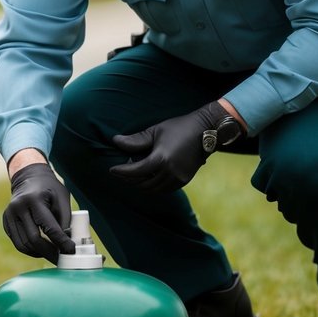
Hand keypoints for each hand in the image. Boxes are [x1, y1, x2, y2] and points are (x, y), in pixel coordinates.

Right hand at [3, 163, 75, 263]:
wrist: (28, 176)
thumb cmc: (49, 188)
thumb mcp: (62, 197)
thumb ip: (65, 219)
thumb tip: (67, 243)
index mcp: (34, 199)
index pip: (48, 227)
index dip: (61, 242)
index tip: (71, 250)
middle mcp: (18, 207)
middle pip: (34, 239)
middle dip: (50, 252)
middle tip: (61, 259)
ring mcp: (9, 215)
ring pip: (23, 245)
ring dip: (39, 253)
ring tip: (52, 254)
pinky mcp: (6, 221)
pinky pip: (18, 242)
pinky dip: (30, 250)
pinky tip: (41, 249)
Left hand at [109, 101, 227, 193]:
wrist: (205, 130)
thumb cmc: (178, 127)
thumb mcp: (155, 131)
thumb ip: (136, 140)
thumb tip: (115, 141)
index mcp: (161, 159)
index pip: (136, 171)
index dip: (122, 172)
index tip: (112, 170)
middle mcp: (170, 172)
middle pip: (143, 183)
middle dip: (130, 179)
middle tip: (122, 171)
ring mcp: (178, 178)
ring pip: (154, 189)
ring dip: (142, 184)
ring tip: (134, 175)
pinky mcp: (184, 180)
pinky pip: (165, 189)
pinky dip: (154, 186)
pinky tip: (149, 177)